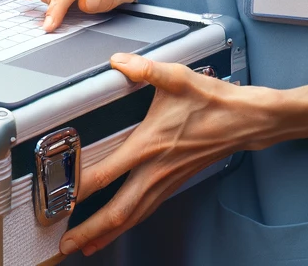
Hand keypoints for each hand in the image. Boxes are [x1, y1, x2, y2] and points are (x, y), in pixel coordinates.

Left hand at [60, 55, 265, 257]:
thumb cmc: (213, 102)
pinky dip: (128, 224)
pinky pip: (146, 210)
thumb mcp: (176, 77)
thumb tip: (119, 61)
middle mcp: (156, 170)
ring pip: (133, 216)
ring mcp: (166, 180)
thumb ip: (144, 68)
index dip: (82, 189)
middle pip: (118, 211)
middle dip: (91, 231)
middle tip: (67, 246)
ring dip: (108, 234)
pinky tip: (119, 227)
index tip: (63, 199)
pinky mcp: (174, 183)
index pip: (108, 174)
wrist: (244, 121)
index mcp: (150, 145)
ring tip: (87, 246)